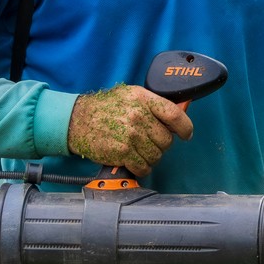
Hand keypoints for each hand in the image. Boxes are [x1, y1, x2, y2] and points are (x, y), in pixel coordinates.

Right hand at [67, 85, 192, 173]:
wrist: (77, 120)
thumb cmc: (104, 108)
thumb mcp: (129, 95)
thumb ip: (152, 104)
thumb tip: (176, 117)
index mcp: (143, 99)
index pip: (174, 115)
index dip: (185, 127)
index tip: (186, 134)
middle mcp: (138, 116)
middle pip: (166, 140)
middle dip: (161, 145)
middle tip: (150, 142)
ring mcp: (131, 135)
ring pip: (156, 156)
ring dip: (151, 158)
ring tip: (139, 151)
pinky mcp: (123, 152)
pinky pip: (143, 167)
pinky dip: (142, 168)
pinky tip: (134, 162)